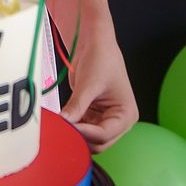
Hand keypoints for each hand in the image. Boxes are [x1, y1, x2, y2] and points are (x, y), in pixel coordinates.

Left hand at [60, 35, 137, 152]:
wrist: (94, 43)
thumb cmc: (101, 58)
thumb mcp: (88, 84)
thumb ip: (76, 106)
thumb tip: (63, 123)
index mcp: (126, 114)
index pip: (105, 134)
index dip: (85, 133)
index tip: (67, 127)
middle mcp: (118, 120)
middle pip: (98, 142)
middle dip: (80, 136)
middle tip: (60, 128)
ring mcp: (104, 118)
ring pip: (88, 138)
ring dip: (74, 132)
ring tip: (59, 123)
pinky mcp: (91, 114)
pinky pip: (81, 127)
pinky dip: (71, 125)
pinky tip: (60, 119)